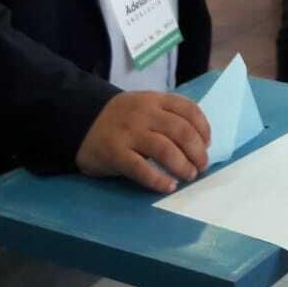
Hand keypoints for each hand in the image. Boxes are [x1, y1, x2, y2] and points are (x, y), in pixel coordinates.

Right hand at [75, 91, 210, 192]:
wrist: (80, 121)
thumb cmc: (121, 119)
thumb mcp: (144, 106)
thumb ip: (167, 116)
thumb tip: (199, 141)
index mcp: (154, 100)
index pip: (188, 109)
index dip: (203, 128)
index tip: (207, 144)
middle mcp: (144, 114)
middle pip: (181, 131)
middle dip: (197, 151)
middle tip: (202, 165)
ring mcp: (129, 133)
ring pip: (165, 149)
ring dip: (183, 166)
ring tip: (189, 176)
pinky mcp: (115, 153)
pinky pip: (141, 169)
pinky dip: (158, 180)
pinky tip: (168, 186)